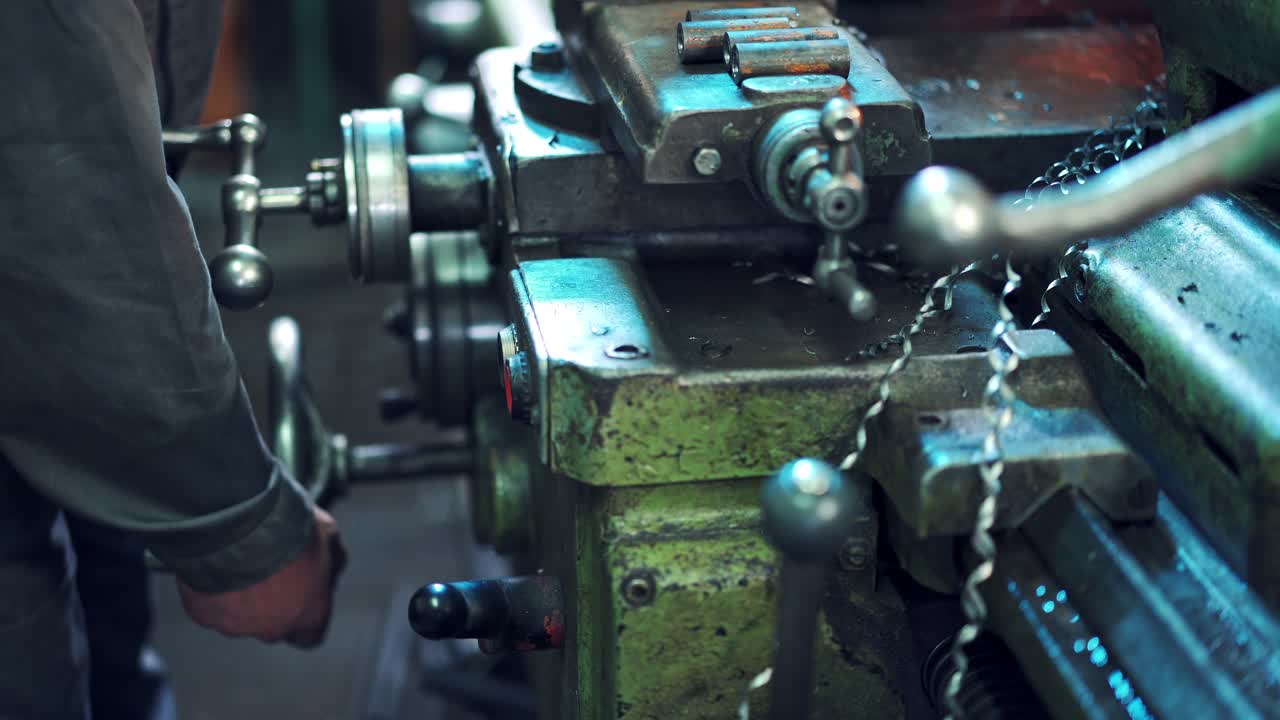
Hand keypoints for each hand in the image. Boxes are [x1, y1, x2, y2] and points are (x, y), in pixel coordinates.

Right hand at [177, 507, 346, 646]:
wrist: (240, 523)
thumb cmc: (288, 531)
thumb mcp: (328, 536)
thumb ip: (333, 560)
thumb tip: (332, 566)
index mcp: (308, 616)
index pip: (309, 635)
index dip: (305, 617)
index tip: (300, 597)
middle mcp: (272, 628)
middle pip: (272, 625)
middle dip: (270, 602)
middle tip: (267, 569)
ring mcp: (234, 624)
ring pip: (238, 615)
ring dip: (240, 593)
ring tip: (241, 559)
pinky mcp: (202, 612)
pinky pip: (208, 603)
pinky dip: (212, 587)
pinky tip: (217, 562)